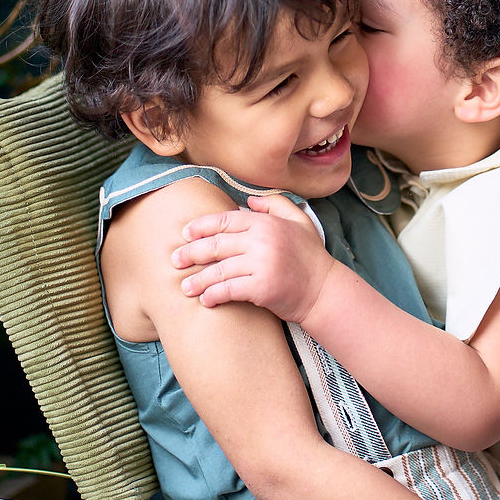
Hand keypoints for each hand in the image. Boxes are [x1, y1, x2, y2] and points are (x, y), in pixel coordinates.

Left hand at [171, 194, 334, 324]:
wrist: (324, 289)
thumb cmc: (310, 256)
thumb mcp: (299, 221)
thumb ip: (275, 204)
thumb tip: (249, 200)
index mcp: (266, 222)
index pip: (224, 220)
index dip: (201, 227)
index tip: (185, 234)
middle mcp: (261, 239)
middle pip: (215, 245)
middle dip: (190, 253)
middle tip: (175, 260)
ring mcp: (261, 263)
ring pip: (217, 270)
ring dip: (197, 280)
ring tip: (185, 287)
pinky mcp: (261, 286)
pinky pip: (228, 289)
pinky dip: (213, 295)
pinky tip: (205, 300)